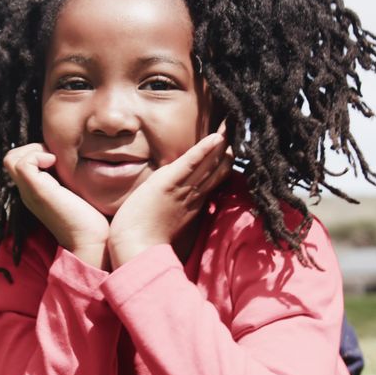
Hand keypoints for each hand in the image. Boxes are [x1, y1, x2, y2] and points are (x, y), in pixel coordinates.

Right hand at [4, 143, 109, 268]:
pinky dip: (37, 155)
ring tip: (55, 159)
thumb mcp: (76, 191)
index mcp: (36, 191)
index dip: (36, 152)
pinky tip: (55, 163)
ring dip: (34, 150)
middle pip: (11, 159)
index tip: (58, 157)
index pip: (20, 162)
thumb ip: (68, 177)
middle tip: (55, 156)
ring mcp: (29, 192)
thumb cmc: (91, 219)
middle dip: (32, 148)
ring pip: (11, 158)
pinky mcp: (36, 191)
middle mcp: (28, 192)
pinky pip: (22, 163)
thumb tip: (75, 157)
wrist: (92, 241)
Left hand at [108, 128, 233, 266]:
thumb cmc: (144, 239)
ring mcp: (183, 190)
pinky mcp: (168, 184)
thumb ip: (176, 208)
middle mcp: (193, 195)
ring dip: (221, 143)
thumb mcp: (167, 220)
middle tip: (240, 129)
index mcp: (194, 203)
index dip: (224, 161)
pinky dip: (203, 150)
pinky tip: (215, 138)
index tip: (233, 147)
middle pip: (217, 169)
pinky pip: (190, 164)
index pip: (214, 178)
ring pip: (209, 164)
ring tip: (233, 125)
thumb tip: (179, 198)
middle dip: (228, 148)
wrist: (135, 249)